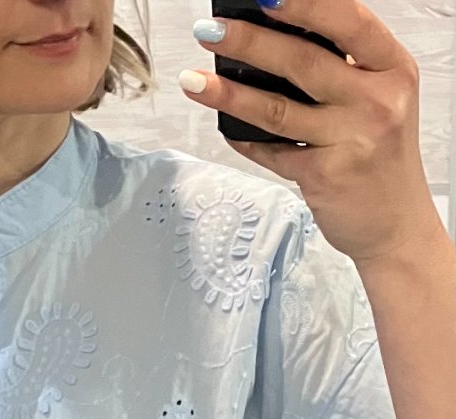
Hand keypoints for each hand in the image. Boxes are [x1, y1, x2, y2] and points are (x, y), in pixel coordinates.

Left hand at [182, 0, 440, 265]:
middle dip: (249, 43)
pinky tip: (225, 126)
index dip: (306, 6)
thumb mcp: (381, 98)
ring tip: (194, 80)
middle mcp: (377, 102)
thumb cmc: (381, 156)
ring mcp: (350, 141)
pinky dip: (245, 139)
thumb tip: (279, 35)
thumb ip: (345, 68)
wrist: (395, 224)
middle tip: (211, 30)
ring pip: (278, 109)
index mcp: (392, 69)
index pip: (349, 22)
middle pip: (303, 62)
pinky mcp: (324, 177)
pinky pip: (272, 152)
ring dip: (229, 93)